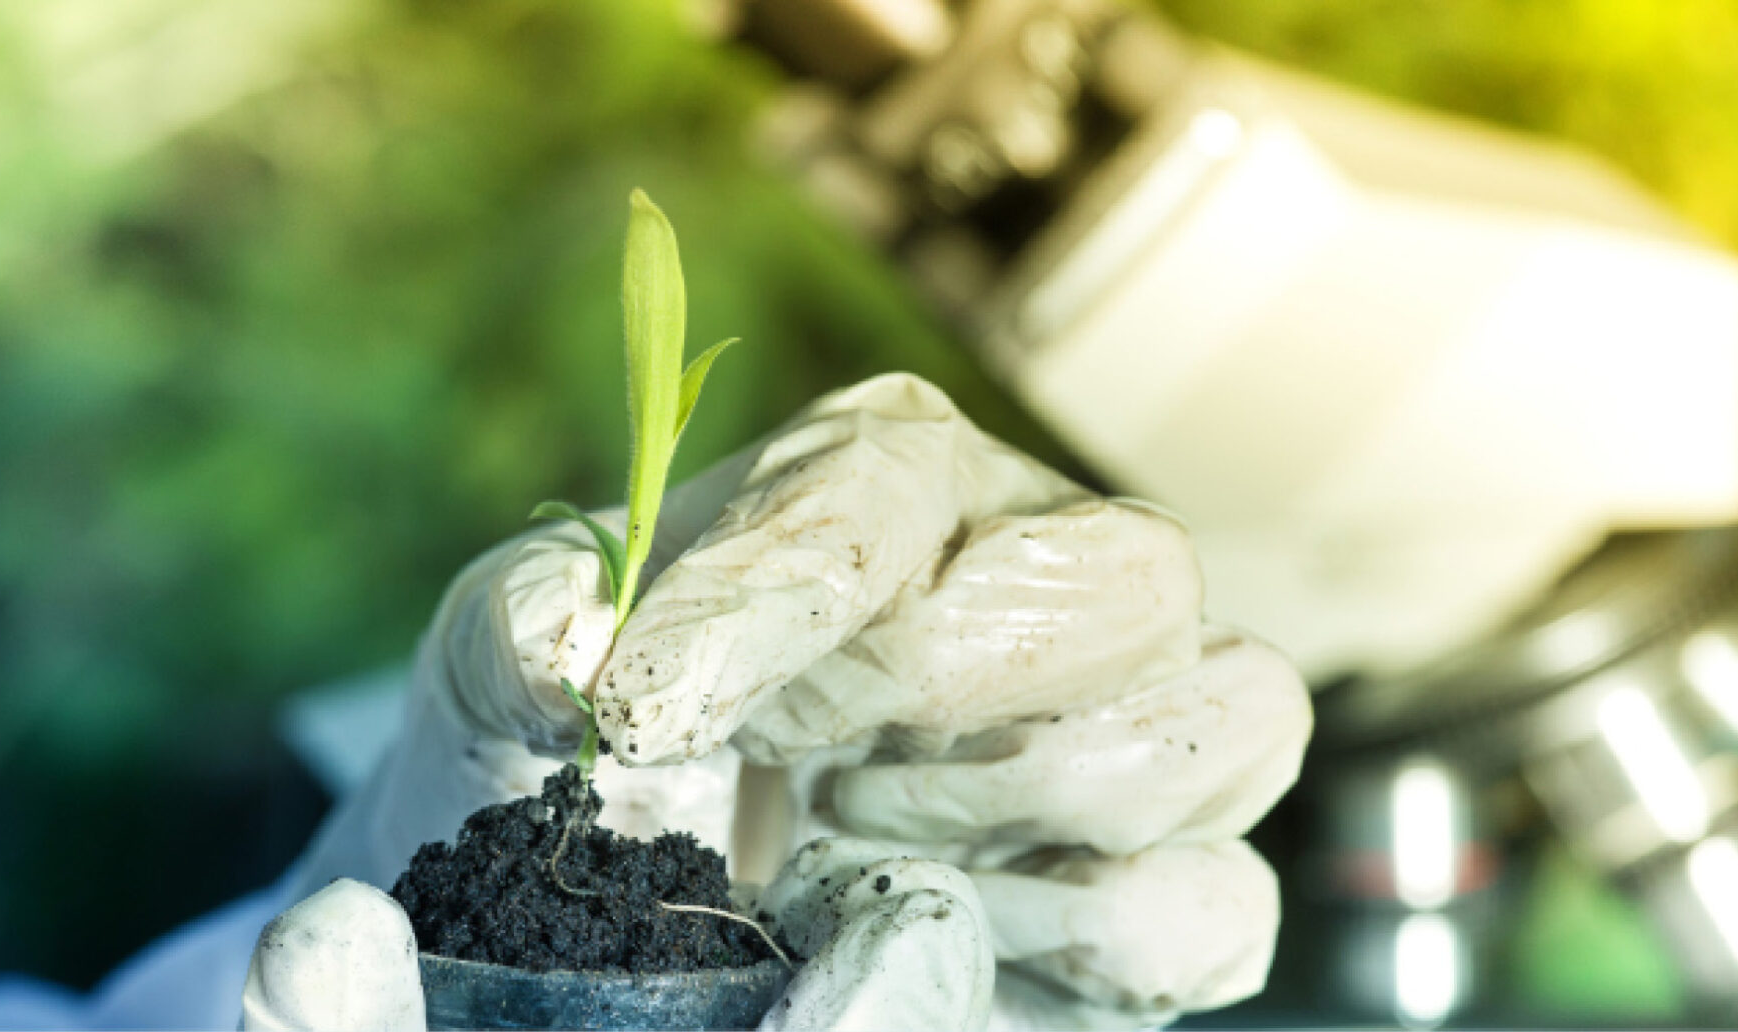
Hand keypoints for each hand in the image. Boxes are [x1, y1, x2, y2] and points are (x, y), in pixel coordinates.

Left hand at [291, 372, 1310, 1027]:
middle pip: (1126, 572)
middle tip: (791, 763)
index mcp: (889, 476)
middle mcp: (1047, 569)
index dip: (770, 602)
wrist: (628, 892)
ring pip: (1231, 713)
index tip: (645, 712)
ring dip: (1025, 803)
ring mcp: (1136, 729)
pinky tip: (938, 922)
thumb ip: (519, 631)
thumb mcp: (506, 670)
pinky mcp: (1170, 893)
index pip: (882, 489)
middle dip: (942, 683)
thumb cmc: (594, 740)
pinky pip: (1218, 907)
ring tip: (853, 839)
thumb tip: (570, 645)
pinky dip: (1082, 940)